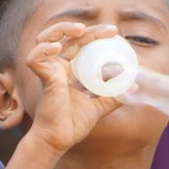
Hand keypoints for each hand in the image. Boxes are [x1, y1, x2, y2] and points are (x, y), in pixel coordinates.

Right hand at [24, 22, 124, 152]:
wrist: (59, 140)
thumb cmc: (73, 124)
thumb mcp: (99, 106)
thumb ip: (113, 95)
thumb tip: (134, 86)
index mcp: (68, 69)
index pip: (79, 42)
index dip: (95, 33)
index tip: (114, 32)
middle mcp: (56, 66)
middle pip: (65, 36)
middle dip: (86, 28)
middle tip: (108, 30)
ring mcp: (47, 71)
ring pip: (44, 39)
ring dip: (61, 29)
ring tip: (79, 30)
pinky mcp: (42, 79)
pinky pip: (34, 58)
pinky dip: (43, 50)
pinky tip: (57, 48)